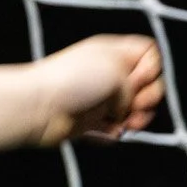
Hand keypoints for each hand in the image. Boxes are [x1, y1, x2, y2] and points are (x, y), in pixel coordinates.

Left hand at [33, 35, 164, 146]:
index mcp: (113, 54)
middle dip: (149, 96)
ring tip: (128, 123)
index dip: (151, 68)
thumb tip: (126, 107)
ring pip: (133, 110)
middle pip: (147, 85)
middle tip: (135, 103)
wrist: (35, 107)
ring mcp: (98, 100)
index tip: (138, 78)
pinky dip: (116, 132)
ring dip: (138, 118)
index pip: (148, 55)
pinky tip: (111, 131)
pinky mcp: (88, 123)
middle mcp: (107, 75)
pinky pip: (113, 129)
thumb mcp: (115, 69)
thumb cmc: (71, 81)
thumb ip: (136, 84)